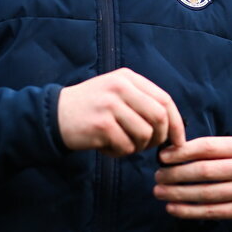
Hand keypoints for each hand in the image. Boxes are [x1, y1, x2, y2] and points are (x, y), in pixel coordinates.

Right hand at [57, 68, 185, 157]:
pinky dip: (119, 153)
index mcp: (128, 78)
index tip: (178, 141)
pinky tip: (106, 148)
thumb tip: (173, 127)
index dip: (176, 123)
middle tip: (148, 147)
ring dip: (137, 148)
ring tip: (121, 145)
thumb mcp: (116, 93)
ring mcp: (110, 105)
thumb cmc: (90, 109)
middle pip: (159, 117)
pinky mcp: (101, 124)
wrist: (53, 116)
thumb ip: (142, 102)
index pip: (165, 100)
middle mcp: (120, 87)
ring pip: (144, 135)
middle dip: (159, 138)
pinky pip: (126, 146)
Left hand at [153, 137, 231, 224]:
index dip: (183, 152)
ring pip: (206, 194)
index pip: (208, 148)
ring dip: (178, 194)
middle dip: (176, 174)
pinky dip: (188, 211)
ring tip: (160, 192)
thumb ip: (210, 149)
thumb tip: (171, 152)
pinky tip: (172, 208)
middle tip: (158, 176)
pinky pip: (212, 212)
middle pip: (205, 171)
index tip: (162, 157)